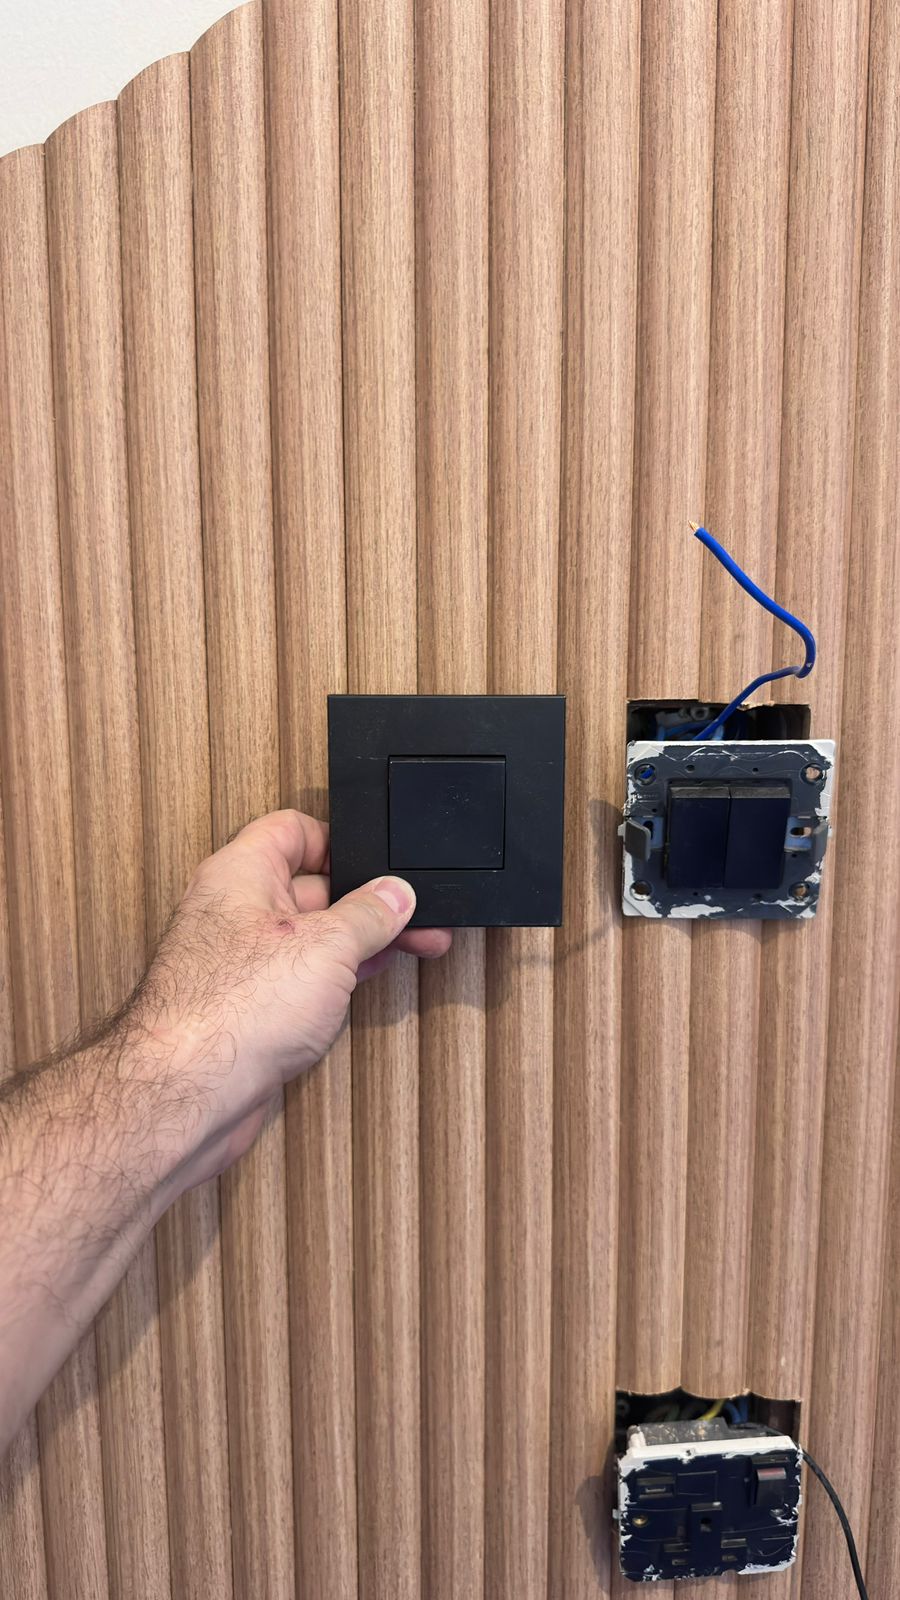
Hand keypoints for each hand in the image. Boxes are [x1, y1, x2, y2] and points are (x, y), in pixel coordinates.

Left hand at [133, 809, 450, 1185]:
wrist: (188, 1093)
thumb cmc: (231, 1010)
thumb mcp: (326, 947)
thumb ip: (368, 915)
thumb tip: (395, 894)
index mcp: (242, 873)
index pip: (292, 830)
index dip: (340, 841)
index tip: (381, 864)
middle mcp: (235, 912)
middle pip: (310, 887)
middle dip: (364, 900)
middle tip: (413, 913)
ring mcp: (240, 964)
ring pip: (310, 938)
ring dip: (359, 943)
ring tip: (411, 946)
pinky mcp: (247, 1009)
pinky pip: (301, 979)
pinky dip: (337, 979)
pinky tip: (366, 983)